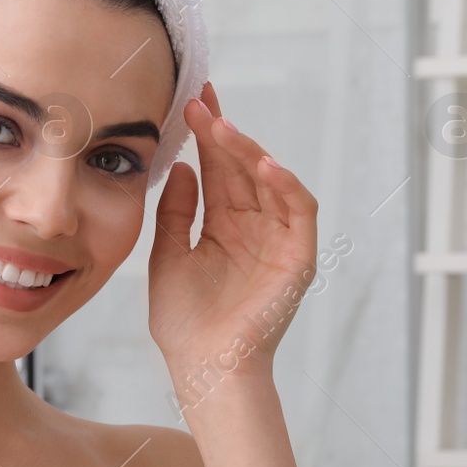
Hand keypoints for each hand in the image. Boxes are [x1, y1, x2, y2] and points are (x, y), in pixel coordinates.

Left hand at [147, 82, 319, 381]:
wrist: (202, 367)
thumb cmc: (184, 323)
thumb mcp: (168, 256)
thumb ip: (177, 213)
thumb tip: (185, 167)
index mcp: (224, 226)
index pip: (219, 170)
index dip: (207, 136)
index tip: (189, 101)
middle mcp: (255, 228)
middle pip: (243, 168)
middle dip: (223, 131)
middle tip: (201, 99)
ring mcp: (278, 241)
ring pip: (270, 182)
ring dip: (249, 151)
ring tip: (222, 126)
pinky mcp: (298, 258)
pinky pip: (298, 212)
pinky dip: (285, 186)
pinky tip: (263, 164)